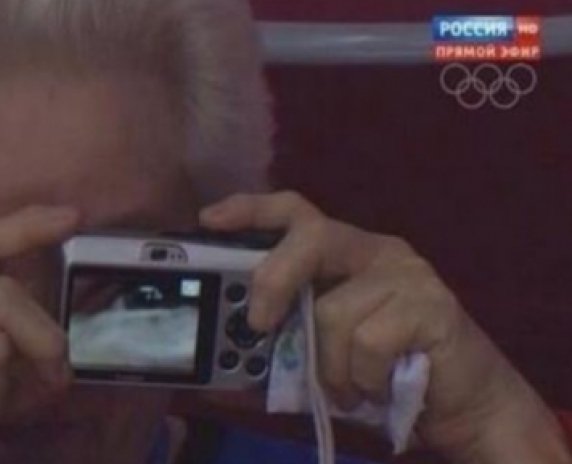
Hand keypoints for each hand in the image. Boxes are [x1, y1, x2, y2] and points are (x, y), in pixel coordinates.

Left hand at [199, 192, 569, 463]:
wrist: (464, 402)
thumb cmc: (386, 370)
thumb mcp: (327, 345)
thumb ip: (292, 331)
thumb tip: (233, 344)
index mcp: (348, 252)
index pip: (297, 211)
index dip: (251, 210)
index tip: (209, 219)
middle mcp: (377, 250)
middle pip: (312, 237)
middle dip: (273, 279)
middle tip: (258, 324)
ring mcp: (409, 274)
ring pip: (333, 311)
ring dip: (329, 367)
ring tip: (348, 388)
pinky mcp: (434, 306)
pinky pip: (367, 343)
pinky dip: (361, 379)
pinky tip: (377, 388)